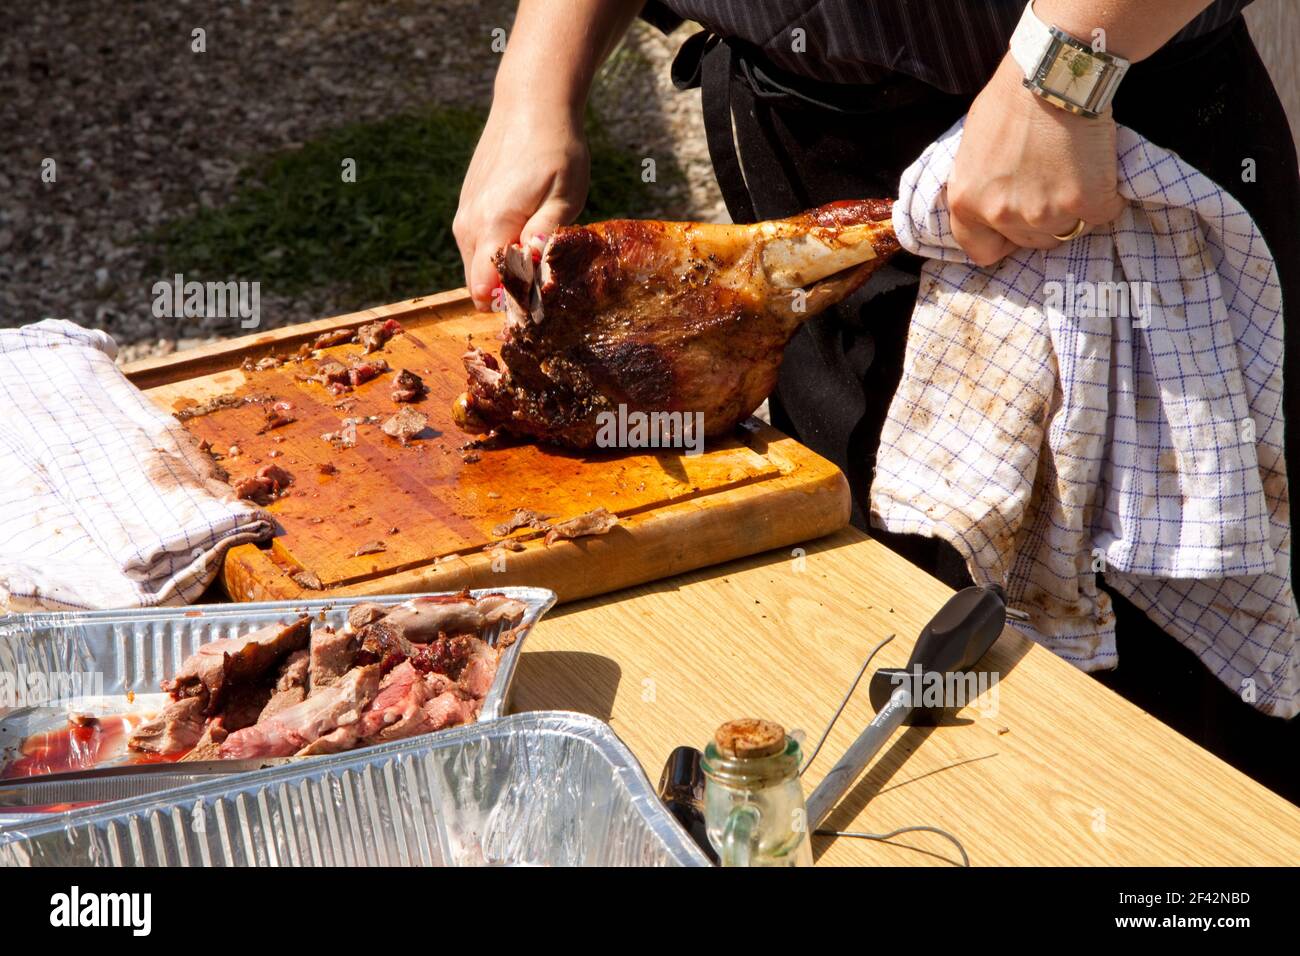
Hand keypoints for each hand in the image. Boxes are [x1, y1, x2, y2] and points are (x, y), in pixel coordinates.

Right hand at [454, 101, 589, 309]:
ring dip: (504, 273)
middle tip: (546, 281)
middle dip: (510, 293)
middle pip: (479, 287)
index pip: (485, 289)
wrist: (530, 105)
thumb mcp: (565, 196)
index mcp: (491, 224)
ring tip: (538, 254)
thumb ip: (546, 236)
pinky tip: (525, 236)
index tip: (541, 303)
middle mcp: (468, 226)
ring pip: (477, 269)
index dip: (513, 305)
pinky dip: (497, 254)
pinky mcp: (466, 209)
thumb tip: (532, 270)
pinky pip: (477, 249)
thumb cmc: (555, 150)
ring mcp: (463, 217)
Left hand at [947, 55, 1124, 265]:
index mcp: (966, 202)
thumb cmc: (1010, 99)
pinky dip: (1108, 196)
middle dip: (1043, 219)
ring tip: (1077, 171)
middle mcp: (1001, 215)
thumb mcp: (973, 149)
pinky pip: (1104, 213)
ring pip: (1068, 230)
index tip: (1016, 225)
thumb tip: (996, 199)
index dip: (1002, 240)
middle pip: (1031, 241)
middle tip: (1054, 183)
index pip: (982, 250)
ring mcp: (1043, 212)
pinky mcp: (1085, 202)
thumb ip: (981, 184)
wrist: (1052, 72)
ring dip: (1075, 208)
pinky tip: (1101, 169)